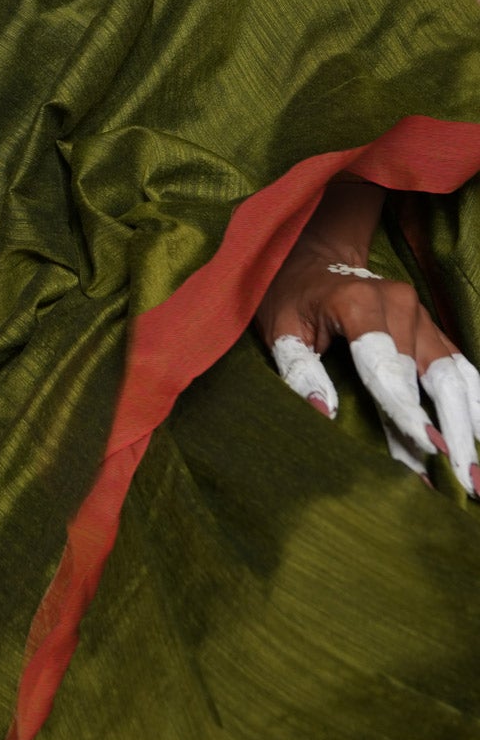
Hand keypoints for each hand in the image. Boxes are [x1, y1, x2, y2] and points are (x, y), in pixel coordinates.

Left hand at [258, 238, 479, 497]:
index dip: (407, 411)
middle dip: (447, 432)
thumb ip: (299, 369)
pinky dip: (475, 405)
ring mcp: (422, 315)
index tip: (428, 448)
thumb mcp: (279, 328)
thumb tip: (322, 413)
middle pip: (429, 377)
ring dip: (468, 426)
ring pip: (454, 377)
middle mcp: (400, 305)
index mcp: (358, 303)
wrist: (315, 258)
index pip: (386, 366)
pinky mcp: (432, 328)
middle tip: (463, 481)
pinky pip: (461, 369)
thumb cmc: (291, 298)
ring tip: (476, 476)